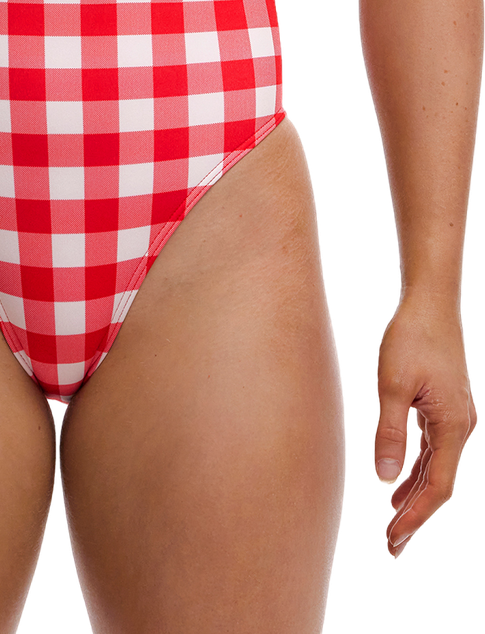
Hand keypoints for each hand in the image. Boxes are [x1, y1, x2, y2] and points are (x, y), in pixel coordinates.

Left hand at [373, 292, 476, 557]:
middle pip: (440, 483)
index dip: (415, 516)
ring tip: (394, 521)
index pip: (437, 486)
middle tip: (393, 545)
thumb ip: (390, 432)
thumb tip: (385, 478)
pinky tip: (400, 480)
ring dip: (417, 494)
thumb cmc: (411, 337)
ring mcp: (456, 415)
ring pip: (438, 467)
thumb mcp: (392, 385)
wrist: (431, 301)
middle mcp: (460, 425)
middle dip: (417, 515)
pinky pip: (435, 449)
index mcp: (452, 425)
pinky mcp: (447, 405)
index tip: (395, 541)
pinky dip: (419, 469)